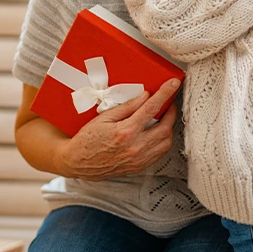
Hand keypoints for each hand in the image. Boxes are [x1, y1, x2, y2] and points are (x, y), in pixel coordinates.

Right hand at [57, 79, 180, 180]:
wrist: (78, 162)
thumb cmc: (87, 140)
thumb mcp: (104, 118)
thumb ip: (127, 107)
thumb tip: (145, 97)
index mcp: (126, 132)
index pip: (152, 108)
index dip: (165, 94)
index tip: (173, 84)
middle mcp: (135, 147)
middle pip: (166, 127)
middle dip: (171, 112)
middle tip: (169, 103)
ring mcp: (139, 159)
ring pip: (166, 142)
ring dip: (169, 127)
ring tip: (164, 118)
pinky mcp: (139, 167)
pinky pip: (160, 153)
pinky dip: (163, 141)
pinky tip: (157, 133)